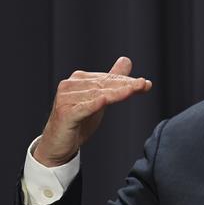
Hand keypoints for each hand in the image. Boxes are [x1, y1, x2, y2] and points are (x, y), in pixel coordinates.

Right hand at [33, 56, 151, 166]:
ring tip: (132, 91)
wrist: (58, 144)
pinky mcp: (64, 113)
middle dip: (125, 85)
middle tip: (143, 85)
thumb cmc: (79, 120)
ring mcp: (66, 99)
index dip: (127, 81)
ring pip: (96, 95)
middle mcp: (71, 85)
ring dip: (116, 93)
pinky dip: (93, 104)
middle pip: (103, 84)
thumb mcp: (100, 99)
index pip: (108, 78)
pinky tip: (104, 100)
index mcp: (80, 79)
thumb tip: (126, 60)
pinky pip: (82, 108)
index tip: (145, 84)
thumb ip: (112, 81)